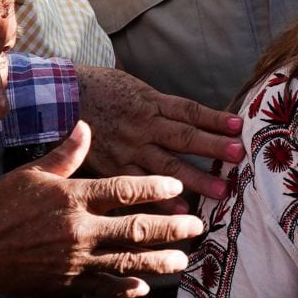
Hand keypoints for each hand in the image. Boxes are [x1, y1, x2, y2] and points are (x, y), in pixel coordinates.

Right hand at [0, 122, 204, 297]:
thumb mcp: (29, 174)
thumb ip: (64, 155)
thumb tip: (86, 125)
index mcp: (70, 198)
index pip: (122, 189)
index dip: (154, 187)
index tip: (177, 185)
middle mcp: (78, 230)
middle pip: (136, 229)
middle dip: (171, 228)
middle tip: (197, 227)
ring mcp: (74, 260)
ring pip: (128, 262)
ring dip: (159, 261)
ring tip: (183, 261)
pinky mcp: (67, 283)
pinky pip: (104, 288)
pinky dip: (126, 289)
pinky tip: (144, 288)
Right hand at [75, 67, 244, 199]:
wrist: (57, 97)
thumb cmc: (100, 91)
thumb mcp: (131, 87)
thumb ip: (160, 105)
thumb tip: (198, 118)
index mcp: (150, 103)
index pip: (189, 111)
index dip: (215, 118)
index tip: (240, 127)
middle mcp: (142, 125)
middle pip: (183, 137)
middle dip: (212, 148)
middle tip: (239, 157)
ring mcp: (128, 147)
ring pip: (166, 164)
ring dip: (195, 178)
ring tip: (222, 191)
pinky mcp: (112, 165)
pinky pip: (139, 184)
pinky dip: (159, 199)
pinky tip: (181, 211)